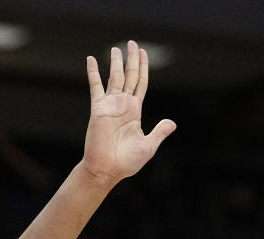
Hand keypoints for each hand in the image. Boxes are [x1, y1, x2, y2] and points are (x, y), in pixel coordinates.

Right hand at [82, 40, 175, 187]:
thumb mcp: (148, 146)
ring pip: (115, 77)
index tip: (144, 53)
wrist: (107, 170)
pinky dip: (93, 73)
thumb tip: (172, 123)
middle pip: (129, 76)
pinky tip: (91, 60)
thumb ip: (159, 132)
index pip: (141, 83)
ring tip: (117, 48)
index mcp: (135, 111)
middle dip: (132, 60)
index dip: (143, 68)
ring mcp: (110, 105)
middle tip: (133, 43)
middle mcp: (123, 105)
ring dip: (116, 62)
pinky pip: (96, 87)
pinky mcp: (99, 109)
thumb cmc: (126, 162)